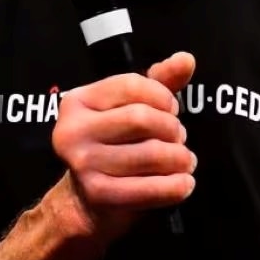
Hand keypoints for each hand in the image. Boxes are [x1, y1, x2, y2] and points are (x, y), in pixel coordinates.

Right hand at [51, 52, 197, 239]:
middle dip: (172, 128)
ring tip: (184, 160)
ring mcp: (83, 164)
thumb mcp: (131, 107)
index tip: (171, 109)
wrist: (86, 200)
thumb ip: (160, 81)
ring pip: (151, 153)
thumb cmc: (114, 144)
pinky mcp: (98, 194)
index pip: (131, 84)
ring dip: (179, 158)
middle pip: (141, 118)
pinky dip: (176, 186)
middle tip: (179, 137)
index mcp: (78, 101)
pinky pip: (151, 188)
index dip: (162, 96)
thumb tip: (186, 59)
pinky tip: (184, 182)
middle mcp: (73, 130)